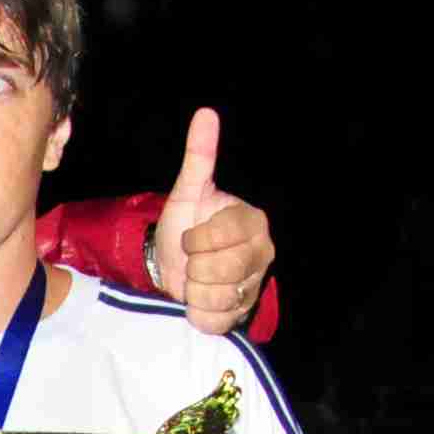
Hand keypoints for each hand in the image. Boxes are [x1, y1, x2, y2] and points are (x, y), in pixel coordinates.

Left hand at [145, 111, 272, 338]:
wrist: (172, 265)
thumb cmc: (184, 226)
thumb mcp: (187, 192)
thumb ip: (199, 157)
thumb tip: (206, 113)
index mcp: (253, 222)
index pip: (220, 238)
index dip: (195, 241)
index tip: (190, 237)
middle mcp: (262, 254)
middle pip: (222, 269)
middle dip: (193, 267)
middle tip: (192, 261)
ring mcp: (255, 286)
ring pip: (217, 296)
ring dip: (193, 290)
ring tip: (195, 279)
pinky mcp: (242, 314)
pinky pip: (214, 320)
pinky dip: (197, 313)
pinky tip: (198, 300)